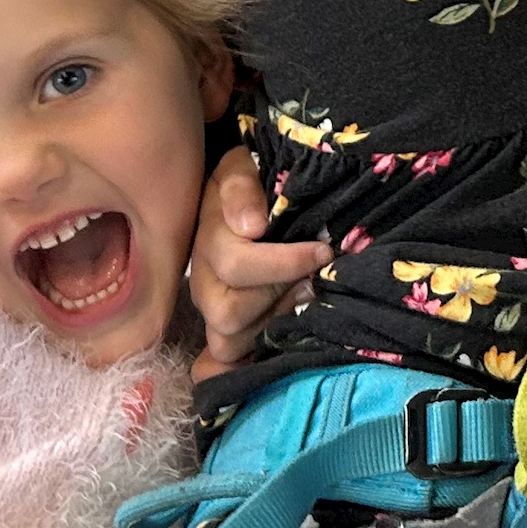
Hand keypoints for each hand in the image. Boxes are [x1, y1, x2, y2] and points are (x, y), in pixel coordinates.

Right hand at [189, 148, 331, 381]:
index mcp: (207, 244)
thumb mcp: (239, 167)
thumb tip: (251, 227)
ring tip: (304, 296)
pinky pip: (229, 360)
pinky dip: (250, 360)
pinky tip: (280, 345)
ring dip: (273, 323)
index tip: (322, 250)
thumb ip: (241, 189)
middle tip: (314, 277)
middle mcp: (204, 285)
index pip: (237, 267)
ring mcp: (214, 311)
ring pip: (231, 342)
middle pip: (230, 316)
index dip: (284, 263)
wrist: (234, 197)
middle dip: (278, 297)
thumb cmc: (244, 182)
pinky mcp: (230, 329)